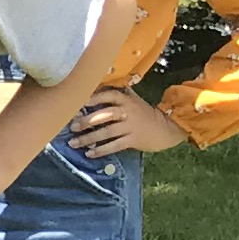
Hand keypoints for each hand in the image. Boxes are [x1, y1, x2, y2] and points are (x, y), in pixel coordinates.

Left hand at [67, 86, 184, 156]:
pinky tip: (90, 154)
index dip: (93, 98)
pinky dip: (101, 150)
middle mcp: (127, 112)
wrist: (166, 127)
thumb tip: (96, 86)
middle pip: (105, 115)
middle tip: (72, 126)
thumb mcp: (133, 100)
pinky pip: (114, 145)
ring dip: (89, 138)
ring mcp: (131, 126)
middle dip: (87, 121)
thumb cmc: (144, 113)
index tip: (78, 103)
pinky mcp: (133, 140)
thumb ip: (118, 94)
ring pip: (107, 132)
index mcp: (126, 100)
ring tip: (74, 143)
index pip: (109, 95)